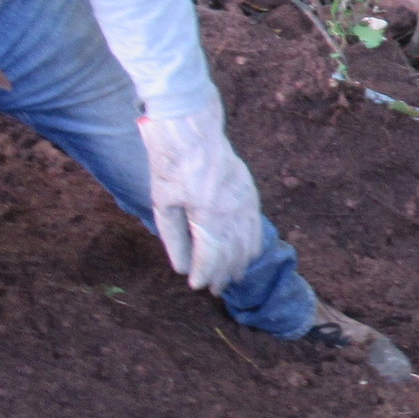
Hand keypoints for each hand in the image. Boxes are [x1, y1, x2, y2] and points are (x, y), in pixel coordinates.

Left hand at [139, 100, 264, 291]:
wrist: (192, 128)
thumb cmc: (171, 163)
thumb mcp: (163, 202)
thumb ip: (174, 237)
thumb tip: (182, 267)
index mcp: (208, 214)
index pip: (212, 255)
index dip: (205, 273)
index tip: (197, 286)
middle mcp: (232, 210)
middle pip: (233, 252)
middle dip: (224, 273)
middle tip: (215, 289)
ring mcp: (245, 200)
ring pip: (248, 241)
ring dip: (240, 262)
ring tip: (231, 278)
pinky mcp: (250, 191)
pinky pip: (255, 225)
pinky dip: (251, 243)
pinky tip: (246, 253)